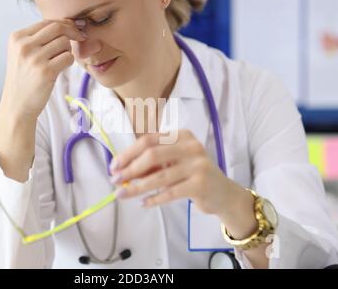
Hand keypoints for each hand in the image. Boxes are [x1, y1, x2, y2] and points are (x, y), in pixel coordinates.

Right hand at [0, 19, 85, 119]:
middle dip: (73, 32)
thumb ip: (38, 38)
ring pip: (65, 43)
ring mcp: (35, 58)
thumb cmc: (24, 78)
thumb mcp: (22, 53)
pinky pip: (68, 58)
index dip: (64, 24)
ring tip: (59, 61)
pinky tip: (60, 68)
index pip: (47, 22)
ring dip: (68, 51)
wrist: (17, 104)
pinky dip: (69, 62)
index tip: (74, 29)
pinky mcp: (46, 71)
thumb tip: (66, 25)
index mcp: (17, 38)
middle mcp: (24, 46)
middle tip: (80, 38)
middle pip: (58, 28)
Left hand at [110, 130, 238, 215]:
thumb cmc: (193, 175)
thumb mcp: (173, 163)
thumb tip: (122, 171)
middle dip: (130, 169)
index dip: (128, 153)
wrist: (223, 193)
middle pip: (152, 155)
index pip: (149, 140)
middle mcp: (191, 146)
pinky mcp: (201, 184)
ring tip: (121, 195)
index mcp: (182, 135)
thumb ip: (152, 164)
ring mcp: (198, 165)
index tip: (114, 166)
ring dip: (137, 187)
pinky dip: (154, 199)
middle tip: (115, 181)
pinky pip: (170, 192)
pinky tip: (143, 203)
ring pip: (159, 176)